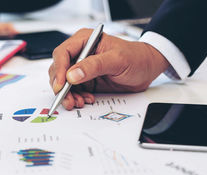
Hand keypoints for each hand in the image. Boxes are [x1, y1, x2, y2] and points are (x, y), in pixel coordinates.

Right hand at [49, 28, 169, 109]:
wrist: (147, 69)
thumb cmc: (136, 58)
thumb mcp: (117, 60)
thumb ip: (94, 66)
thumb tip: (73, 75)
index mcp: (84, 41)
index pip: (62, 54)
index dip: (59, 70)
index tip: (62, 85)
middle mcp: (80, 54)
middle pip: (59, 70)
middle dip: (61, 87)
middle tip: (68, 99)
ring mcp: (81, 68)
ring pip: (64, 83)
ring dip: (68, 95)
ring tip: (78, 102)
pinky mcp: (85, 81)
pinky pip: (73, 91)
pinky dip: (76, 98)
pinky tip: (86, 100)